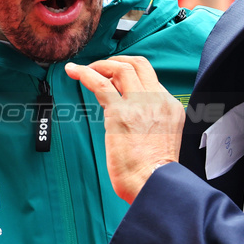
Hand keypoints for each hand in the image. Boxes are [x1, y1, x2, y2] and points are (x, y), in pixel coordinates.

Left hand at [65, 55, 183, 202]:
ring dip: (100, 65)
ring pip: (120, 68)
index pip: (149, 78)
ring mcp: (140, 104)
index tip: (114, 80)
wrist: (154, 182)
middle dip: (116, 61)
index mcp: (170, 106)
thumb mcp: (162, 137)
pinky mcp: (120, 112)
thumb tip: (126, 113)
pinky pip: (100, 84)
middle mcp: (157, 100)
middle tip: (101, 67)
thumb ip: (149, 121)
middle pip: (138, 64)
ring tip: (85, 70)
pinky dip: (85, 73)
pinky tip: (74, 72)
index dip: (129, 74)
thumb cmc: (154, 171)